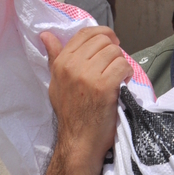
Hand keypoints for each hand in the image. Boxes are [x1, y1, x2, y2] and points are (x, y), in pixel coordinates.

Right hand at [41, 27, 130, 174]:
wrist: (79, 141)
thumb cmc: (71, 112)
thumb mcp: (57, 82)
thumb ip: (54, 57)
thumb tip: (46, 35)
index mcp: (61, 62)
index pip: (85, 33)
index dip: (102, 35)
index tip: (110, 45)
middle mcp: (72, 66)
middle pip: (103, 40)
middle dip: (113, 51)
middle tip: (114, 66)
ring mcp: (88, 75)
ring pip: (115, 52)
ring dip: (121, 63)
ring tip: (117, 77)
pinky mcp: (104, 86)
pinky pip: (123, 65)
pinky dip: (127, 73)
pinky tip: (123, 83)